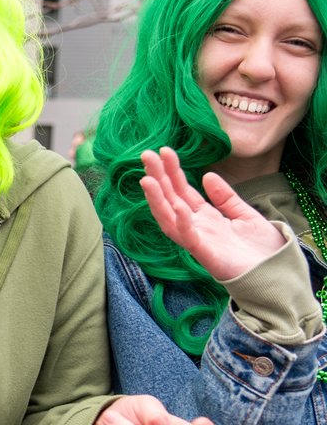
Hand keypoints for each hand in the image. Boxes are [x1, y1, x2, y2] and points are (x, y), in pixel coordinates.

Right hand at [140, 147, 284, 280]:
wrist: (278, 274)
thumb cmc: (261, 249)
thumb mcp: (245, 214)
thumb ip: (225, 197)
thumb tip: (207, 175)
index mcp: (204, 217)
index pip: (182, 191)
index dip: (172, 171)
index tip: (164, 151)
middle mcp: (196, 227)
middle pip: (170, 199)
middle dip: (158, 177)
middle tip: (146, 154)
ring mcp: (198, 241)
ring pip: (169, 218)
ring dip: (157, 199)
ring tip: (148, 179)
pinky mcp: (206, 255)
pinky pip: (189, 238)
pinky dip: (183, 223)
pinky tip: (179, 206)